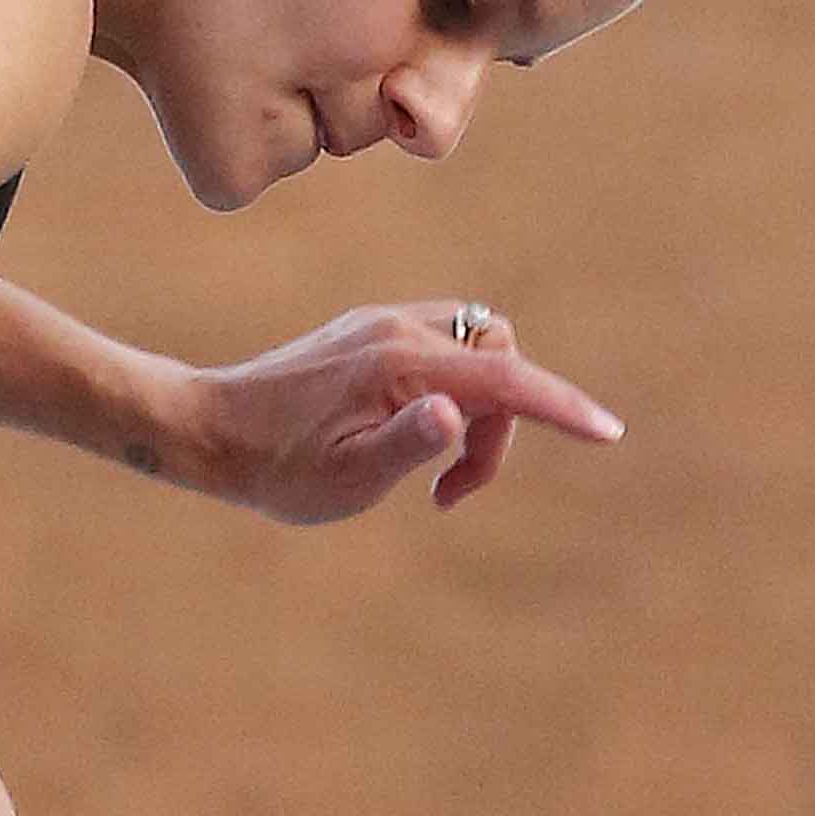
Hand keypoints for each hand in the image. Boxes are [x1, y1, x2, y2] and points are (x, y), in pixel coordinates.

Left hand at [181, 301, 620, 525]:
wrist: (208, 431)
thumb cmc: (277, 468)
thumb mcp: (344, 477)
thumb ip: (407, 444)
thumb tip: (458, 416)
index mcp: (401, 364)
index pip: (506, 380)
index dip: (562, 408)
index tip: (606, 433)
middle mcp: (399, 329)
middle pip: (500, 358)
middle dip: (504, 422)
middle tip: (452, 491)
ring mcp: (382, 324)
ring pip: (476, 346)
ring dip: (481, 405)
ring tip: (435, 470)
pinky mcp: (367, 333)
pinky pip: (442, 346)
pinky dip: (454, 388)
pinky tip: (414, 435)